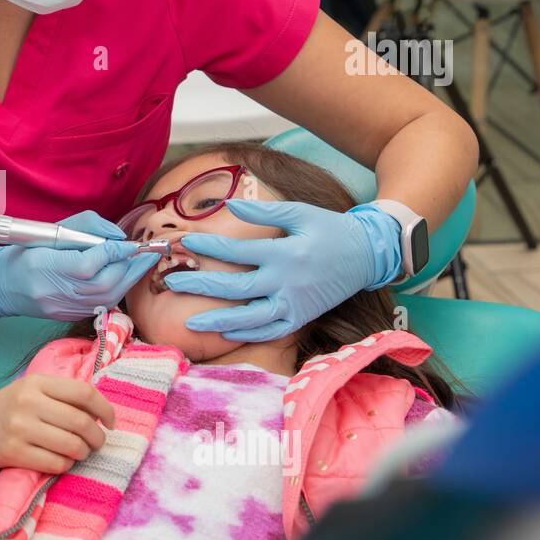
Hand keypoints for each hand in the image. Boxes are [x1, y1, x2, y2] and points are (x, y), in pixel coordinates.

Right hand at [0, 211, 157, 322]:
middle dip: (131, 267)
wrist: (1, 285)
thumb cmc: (25, 252)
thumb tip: (116, 236)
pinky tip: (125, 277)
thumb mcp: (51, 230)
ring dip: (129, 280)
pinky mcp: (69, 316)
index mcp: (46, 266)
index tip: (129, 242)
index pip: (89, 263)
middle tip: (147, 253)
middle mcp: (56, 292)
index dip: (114, 252)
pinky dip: (118, 290)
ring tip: (142, 264)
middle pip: (105, 284)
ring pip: (108, 297)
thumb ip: (85, 227)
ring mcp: (63, 308)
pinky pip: (101, 304)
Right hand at [0, 373, 115, 473]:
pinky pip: (56, 463)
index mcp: (36, 382)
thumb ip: (60, 396)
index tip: (111, 422)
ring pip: (72, 445)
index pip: (84, 392)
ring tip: (80, 452)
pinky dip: (66, 465)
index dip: (105, 409)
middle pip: (82, 422)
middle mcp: (27, 402)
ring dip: (84, 453)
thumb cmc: (8, 412)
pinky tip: (61, 461)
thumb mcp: (30, 392)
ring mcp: (19, 428)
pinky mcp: (14, 452)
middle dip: (98, 437)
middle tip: (97, 443)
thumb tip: (101, 412)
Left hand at [162, 200, 401, 341]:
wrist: (368, 254)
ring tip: (190, 323)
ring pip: (251, 318)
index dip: (209, 247)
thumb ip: (265, 210)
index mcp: (285, 253)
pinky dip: (248, 334)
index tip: (185, 242)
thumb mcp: (301, 212)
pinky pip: (271, 331)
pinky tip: (224, 333)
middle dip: (201, 286)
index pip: (238, 251)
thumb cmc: (330, 229)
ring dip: (219, 321)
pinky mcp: (301, 318)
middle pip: (236, 288)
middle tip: (171, 284)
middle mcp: (287, 282)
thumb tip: (230, 205)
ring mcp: (295, 304)